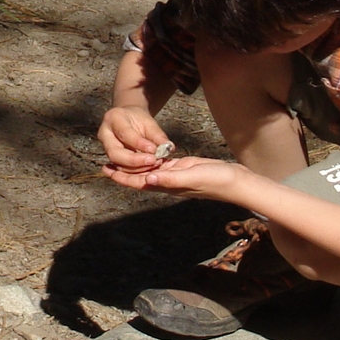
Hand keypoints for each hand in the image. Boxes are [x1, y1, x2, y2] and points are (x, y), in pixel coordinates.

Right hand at [99, 105, 172, 171]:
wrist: (128, 119)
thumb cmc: (139, 119)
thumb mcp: (149, 122)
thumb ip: (157, 135)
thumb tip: (169, 148)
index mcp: (113, 118)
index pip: (125, 134)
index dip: (139, 144)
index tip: (154, 150)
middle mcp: (105, 134)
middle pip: (115, 153)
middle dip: (134, 161)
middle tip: (153, 162)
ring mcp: (106, 148)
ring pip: (117, 164)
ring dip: (136, 169)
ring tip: (153, 166)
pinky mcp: (111, 159)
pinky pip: (121, 169)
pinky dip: (135, 172)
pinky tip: (148, 172)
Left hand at [103, 154, 245, 200]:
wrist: (234, 181)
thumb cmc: (215, 181)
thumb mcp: (191, 177)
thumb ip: (170, 178)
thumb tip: (147, 179)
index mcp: (167, 186)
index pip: (139, 182)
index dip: (122, 177)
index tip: (106, 170)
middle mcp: (168, 182)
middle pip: (140, 176)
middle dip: (123, 171)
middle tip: (105, 162)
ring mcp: (175, 175)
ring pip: (149, 170)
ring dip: (134, 165)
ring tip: (120, 157)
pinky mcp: (183, 167)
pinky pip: (162, 164)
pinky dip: (150, 159)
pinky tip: (144, 154)